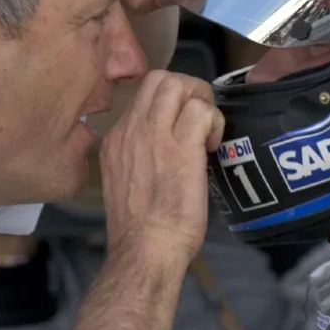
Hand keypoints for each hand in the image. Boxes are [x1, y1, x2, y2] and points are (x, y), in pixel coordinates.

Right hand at [97, 70, 224, 270]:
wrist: (144, 250)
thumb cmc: (139, 230)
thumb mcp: (124, 182)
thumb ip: (138, 157)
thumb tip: (165, 149)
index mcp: (115, 139)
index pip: (142, 95)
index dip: (169, 104)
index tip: (181, 126)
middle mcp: (131, 131)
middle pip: (159, 78)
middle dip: (187, 90)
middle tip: (200, 120)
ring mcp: (154, 136)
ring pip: (178, 84)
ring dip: (201, 101)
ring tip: (207, 131)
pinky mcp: (181, 148)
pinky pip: (201, 110)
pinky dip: (214, 121)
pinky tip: (212, 147)